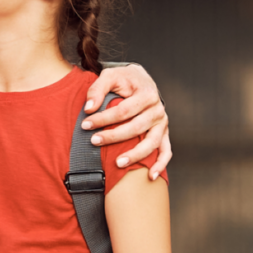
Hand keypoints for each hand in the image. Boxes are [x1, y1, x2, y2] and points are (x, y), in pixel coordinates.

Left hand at [83, 64, 171, 179]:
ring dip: (136, 155)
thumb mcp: (109, 76)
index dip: (103, 118)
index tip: (85, 124)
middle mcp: (158, 109)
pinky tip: (150, 176)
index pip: (123, 110)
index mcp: (147, 94)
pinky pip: (166, 151)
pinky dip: (161, 164)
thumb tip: (88, 108)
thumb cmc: (123, 79)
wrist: (141, 80)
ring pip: (152, 143)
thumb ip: (97, 89)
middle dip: (114, 136)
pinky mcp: (164, 133)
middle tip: (93, 141)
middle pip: (136, 128)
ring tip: (117, 164)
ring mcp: (163, 123)